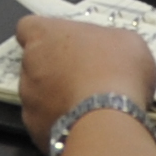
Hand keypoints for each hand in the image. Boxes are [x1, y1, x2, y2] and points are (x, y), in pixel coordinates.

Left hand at [14, 16, 155, 146]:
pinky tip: (83, 125)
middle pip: (35, 62)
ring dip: (56, 97)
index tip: (61, 43)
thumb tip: (109, 49)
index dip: (44, 35)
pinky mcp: (34, 129)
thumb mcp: (127, 41)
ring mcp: (28, 99)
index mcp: (44, 35)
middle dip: (54, 68)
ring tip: (86, 105)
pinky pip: (45, 122)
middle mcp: (29, 64)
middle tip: (84, 76)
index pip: (28, 26)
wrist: (108, 121)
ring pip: (38, 95)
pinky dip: (60, 122)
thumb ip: (107, 40)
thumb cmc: (117, 70)